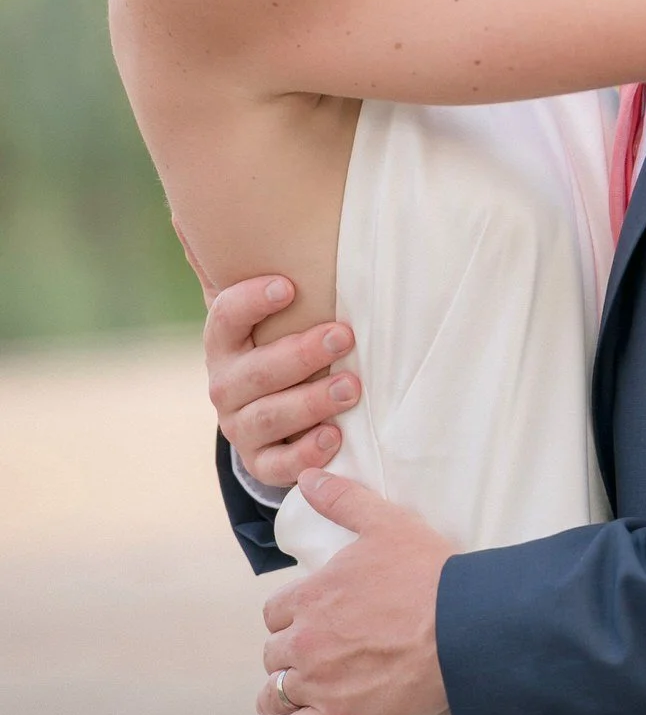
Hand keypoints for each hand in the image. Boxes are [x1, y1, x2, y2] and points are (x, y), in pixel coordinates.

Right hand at [205, 275, 361, 488]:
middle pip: (257, 371)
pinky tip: (334, 437)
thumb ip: (296, 298)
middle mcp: (225, 386)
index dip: (251, 302)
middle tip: (344, 337)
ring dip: (311, 401)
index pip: (226, 318)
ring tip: (351, 388)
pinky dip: (305, 453)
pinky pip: (277, 465)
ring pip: (269, 416)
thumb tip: (338, 249)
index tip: (288, 287)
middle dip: (302, 354)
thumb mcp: (281, 325)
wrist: (268, 416)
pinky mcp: (258, 462)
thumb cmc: (286, 353)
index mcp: (225, 345)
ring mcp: (239, 427)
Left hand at [256, 469, 452, 714]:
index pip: (276, 613)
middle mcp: (306, 641)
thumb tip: (308, 478)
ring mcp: (318, 684)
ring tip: (290, 698)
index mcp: (312, 596)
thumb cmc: (429, 574)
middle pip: (274, 653)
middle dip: (288, 654)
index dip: (292, 617)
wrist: (463, 629)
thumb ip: (342, 500)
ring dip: (279, 694)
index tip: (307, 622)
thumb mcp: (386, 524)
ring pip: (274, 694)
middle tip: (311, 657)